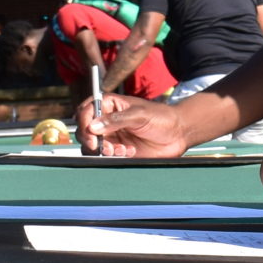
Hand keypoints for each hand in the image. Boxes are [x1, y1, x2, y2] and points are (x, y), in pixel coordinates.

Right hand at [79, 93, 195, 157]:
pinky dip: (112, 157)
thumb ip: (117, 120)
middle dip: (92, 141)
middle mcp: (107, 120)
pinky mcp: (118, 149)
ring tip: (119, 150)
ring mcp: (112, 135)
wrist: (178, 134)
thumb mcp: (140, 115)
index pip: (87, 111)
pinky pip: (105, 156)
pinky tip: (128, 152)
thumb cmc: (162, 117)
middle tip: (104, 148)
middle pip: (85, 130)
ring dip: (102, 150)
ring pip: (92, 145)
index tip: (91, 135)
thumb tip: (93, 126)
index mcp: (110, 105)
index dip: (84, 123)